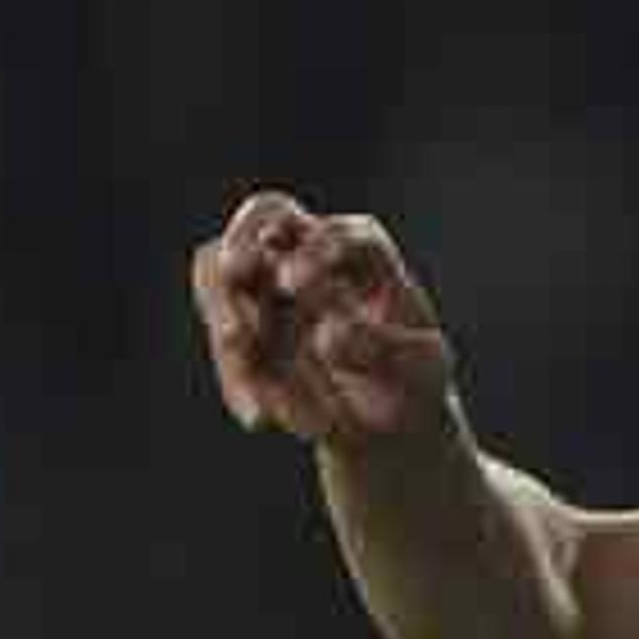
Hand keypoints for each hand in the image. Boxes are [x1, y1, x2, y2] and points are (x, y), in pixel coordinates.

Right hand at [189, 190, 459, 451]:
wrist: (387, 424)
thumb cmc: (413, 384)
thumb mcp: (418, 373)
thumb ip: (379, 348)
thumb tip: (325, 332)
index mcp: (368, 255)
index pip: (340, 231)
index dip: (315, 246)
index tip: (295, 282)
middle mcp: (313, 254)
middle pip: (265, 213)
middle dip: (241, 243)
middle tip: (236, 280)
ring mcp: (271, 284)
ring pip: (220, 268)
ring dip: (225, 315)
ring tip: (256, 380)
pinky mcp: (243, 323)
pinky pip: (223, 337)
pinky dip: (235, 377)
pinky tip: (260, 419)